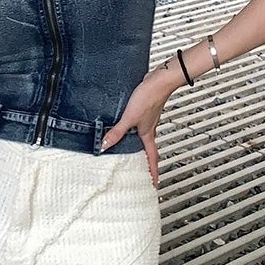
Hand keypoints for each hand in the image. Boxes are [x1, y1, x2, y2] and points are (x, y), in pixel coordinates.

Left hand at [100, 72, 169, 186]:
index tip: (154, 184)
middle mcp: (149, 128)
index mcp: (148, 134)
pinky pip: (139, 124)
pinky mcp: (144, 109)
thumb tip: (105, 145)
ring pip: (144, 136)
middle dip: (147, 161)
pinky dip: (135, 129)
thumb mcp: (129, 118)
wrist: (158, 81)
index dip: (153, 172)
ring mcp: (148, 119)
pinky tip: (128, 124)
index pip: (151, 158)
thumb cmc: (149, 97)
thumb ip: (117, 132)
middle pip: (149, 149)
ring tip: (132, 150)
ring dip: (139, 144)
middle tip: (143, 170)